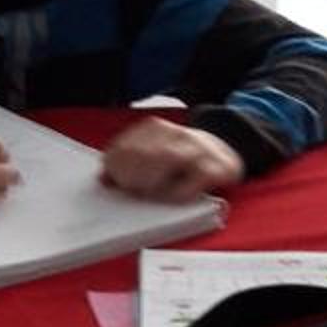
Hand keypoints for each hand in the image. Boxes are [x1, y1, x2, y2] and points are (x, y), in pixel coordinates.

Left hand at [100, 119, 245, 200]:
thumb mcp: (155, 154)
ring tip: (146, 195)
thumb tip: (103, 180)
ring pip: (168, 158)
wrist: (224, 149)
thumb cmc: (182, 160)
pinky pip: (194, 179)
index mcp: (155, 130)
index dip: (114, 165)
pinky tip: (172, 197)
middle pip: (145, 151)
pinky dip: (180, 191)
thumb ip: (128, 164)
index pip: (125, 145)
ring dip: (152, 181)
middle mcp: (176, 135)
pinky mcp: (216, 167)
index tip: (111, 182)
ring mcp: (197, 149)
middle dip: (131, 174)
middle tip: (128, 191)